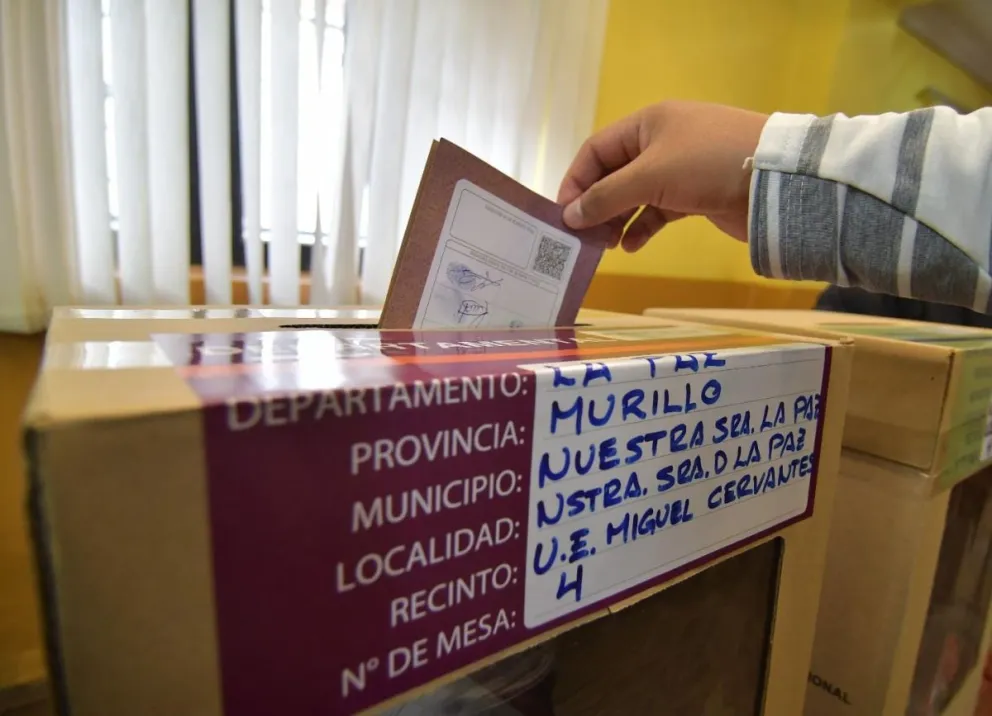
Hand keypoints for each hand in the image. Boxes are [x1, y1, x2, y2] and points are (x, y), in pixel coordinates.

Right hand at [558, 100, 767, 250]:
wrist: (774, 180)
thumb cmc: (707, 164)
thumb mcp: (650, 177)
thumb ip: (606, 197)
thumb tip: (570, 215)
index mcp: (647, 123)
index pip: (596, 150)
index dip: (576, 180)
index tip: (564, 215)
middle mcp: (660, 142)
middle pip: (614, 174)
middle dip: (597, 205)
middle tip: (583, 236)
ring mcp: (680, 169)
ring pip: (635, 196)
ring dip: (618, 220)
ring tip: (606, 246)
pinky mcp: (696, 194)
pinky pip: (658, 211)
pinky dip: (643, 227)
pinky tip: (632, 246)